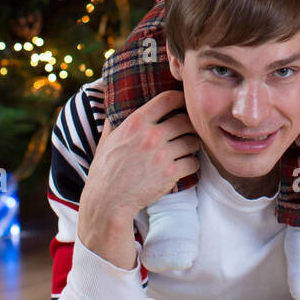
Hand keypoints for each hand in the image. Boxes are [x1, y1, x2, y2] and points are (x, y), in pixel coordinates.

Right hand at [76, 92, 199, 267]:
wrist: (108, 201)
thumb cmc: (105, 170)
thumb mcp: (107, 139)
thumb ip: (114, 119)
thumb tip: (112, 100)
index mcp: (136, 123)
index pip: (167, 99)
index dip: (179, 98)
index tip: (182, 103)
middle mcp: (151, 136)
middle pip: (185, 120)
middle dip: (189, 125)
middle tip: (187, 131)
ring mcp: (162, 155)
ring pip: (192, 142)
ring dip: (192, 145)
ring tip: (186, 148)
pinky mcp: (170, 174)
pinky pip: (194, 162)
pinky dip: (192, 164)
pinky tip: (185, 165)